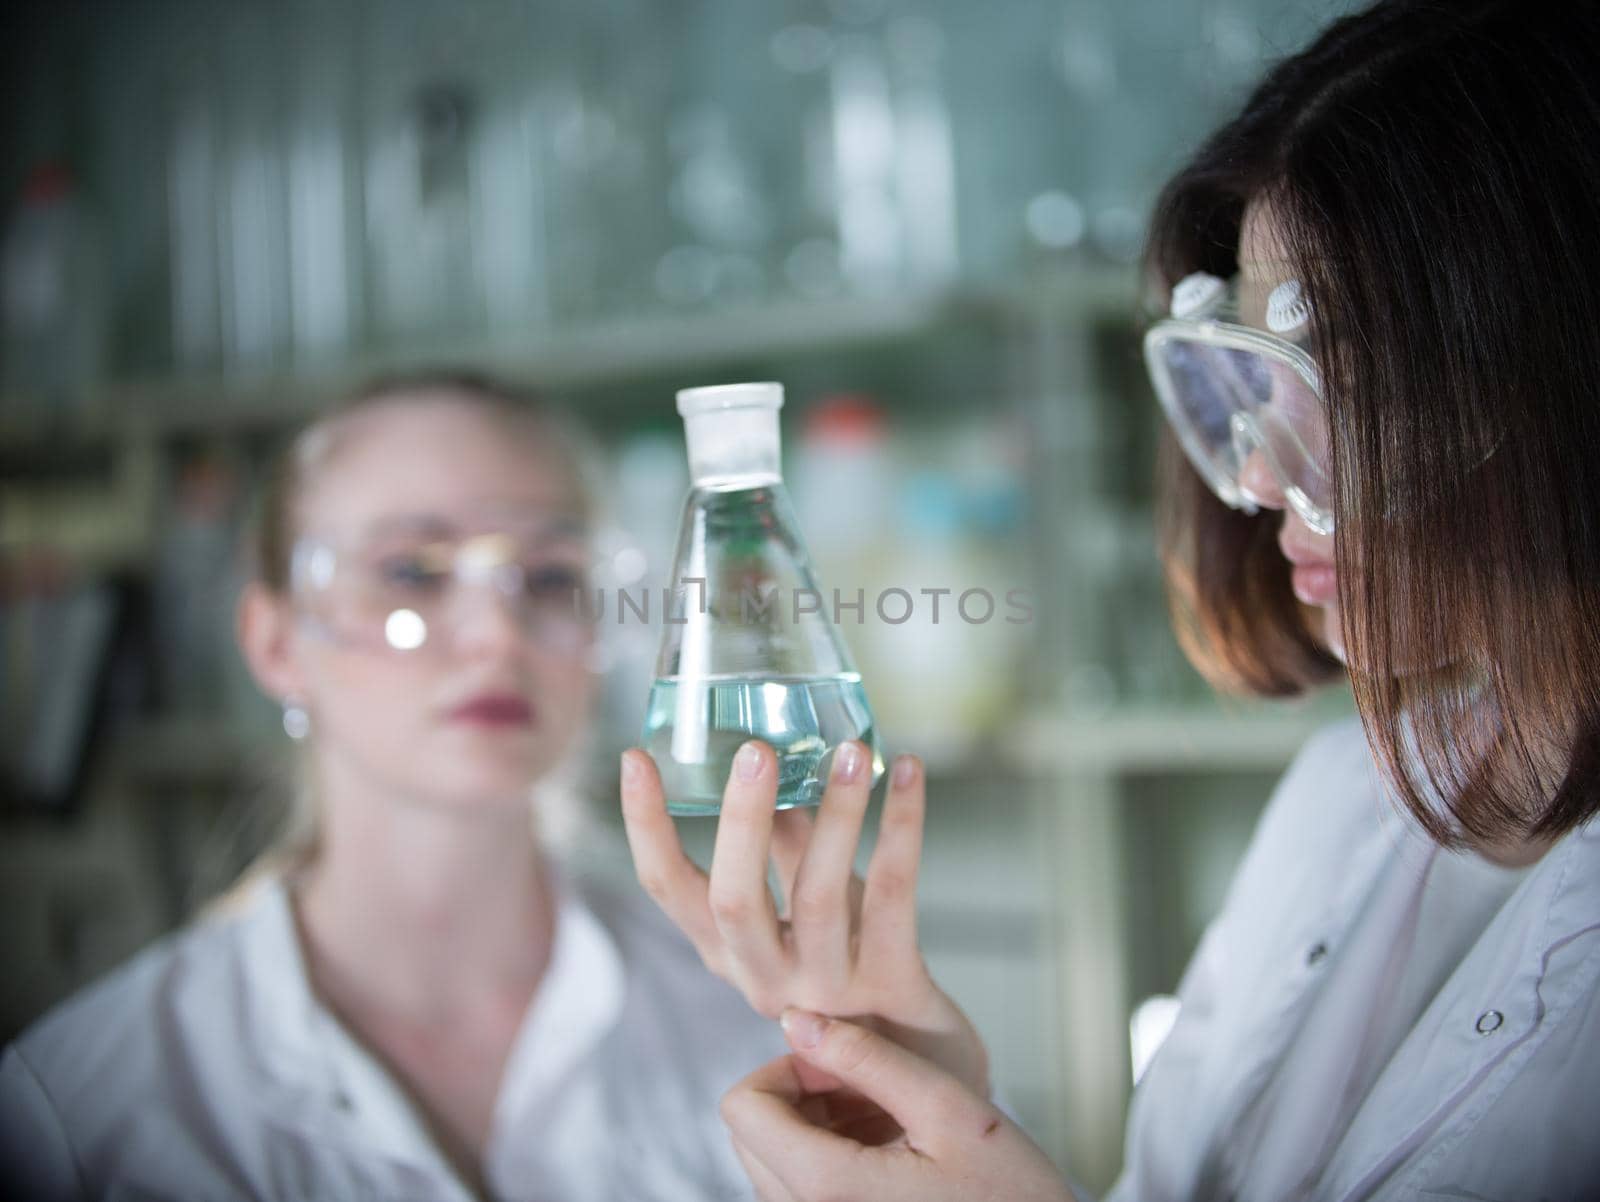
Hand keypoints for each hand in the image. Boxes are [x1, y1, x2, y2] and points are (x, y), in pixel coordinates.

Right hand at [620, 740, 988, 1097]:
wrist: (921, 1077)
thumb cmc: (855, 971)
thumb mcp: (807, 909)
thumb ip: (786, 846)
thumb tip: (773, 763)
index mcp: (730, 955)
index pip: (667, 890)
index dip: (646, 826)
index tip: (636, 757)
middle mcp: (767, 980)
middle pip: (734, 900)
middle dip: (740, 820)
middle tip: (755, 749)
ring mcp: (828, 991)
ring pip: (817, 896)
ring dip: (835, 813)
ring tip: (848, 750)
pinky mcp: (891, 985)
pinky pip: (892, 896)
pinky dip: (902, 827)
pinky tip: (908, 773)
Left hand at [721, 1009, 1074, 1201]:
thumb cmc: (1010, 1194)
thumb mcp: (947, 1108)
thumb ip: (866, 1057)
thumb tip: (795, 1018)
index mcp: (826, 1187)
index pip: (743, 1106)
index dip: (788, 1067)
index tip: (846, 1064)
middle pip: (750, 1132)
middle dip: (801, 1094)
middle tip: (873, 1087)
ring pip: (771, 1158)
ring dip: (816, 1124)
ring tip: (889, 1119)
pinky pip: (796, 1187)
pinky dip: (829, 1155)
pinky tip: (888, 1148)